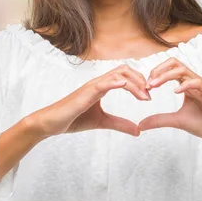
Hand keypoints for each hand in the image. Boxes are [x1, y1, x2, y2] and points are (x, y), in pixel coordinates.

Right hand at [28, 64, 151, 137]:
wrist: (51, 123)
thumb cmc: (74, 119)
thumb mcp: (102, 122)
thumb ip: (120, 124)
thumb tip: (138, 131)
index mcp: (103, 86)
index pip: (126, 76)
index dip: (140, 82)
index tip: (149, 96)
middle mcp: (99, 82)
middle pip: (125, 70)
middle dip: (141, 79)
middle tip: (150, 95)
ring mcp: (92, 85)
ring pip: (117, 74)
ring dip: (134, 83)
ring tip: (144, 96)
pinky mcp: (85, 92)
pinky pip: (102, 83)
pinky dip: (116, 82)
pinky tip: (125, 86)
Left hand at [139, 58, 201, 147]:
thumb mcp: (177, 121)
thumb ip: (159, 120)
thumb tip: (140, 124)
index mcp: (186, 85)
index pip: (170, 69)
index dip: (156, 74)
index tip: (145, 86)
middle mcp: (194, 82)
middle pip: (176, 64)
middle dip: (159, 69)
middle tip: (148, 82)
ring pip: (185, 71)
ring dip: (167, 75)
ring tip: (155, 85)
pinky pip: (198, 83)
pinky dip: (185, 85)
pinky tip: (175, 92)